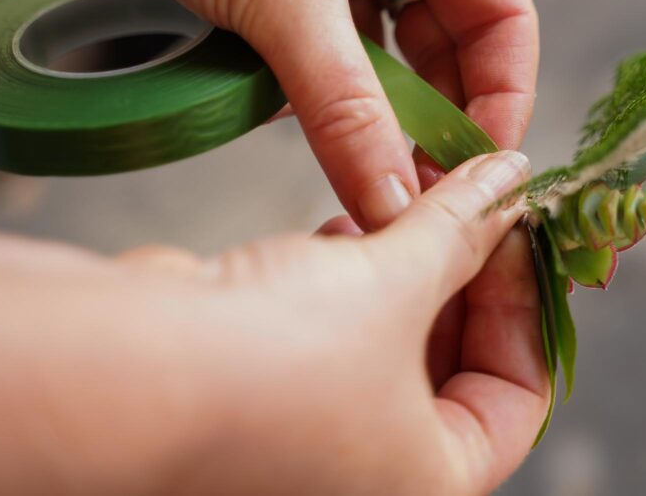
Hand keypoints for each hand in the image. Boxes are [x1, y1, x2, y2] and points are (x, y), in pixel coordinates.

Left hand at [0, 0, 538, 228]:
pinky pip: (322, 58)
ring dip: (372, 111)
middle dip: (433, 116)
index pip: (502, 14)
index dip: (503, 93)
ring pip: (380, 58)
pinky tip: (300, 121)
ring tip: (362, 161)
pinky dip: (318, 96)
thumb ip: (346, 109)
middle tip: (418, 186)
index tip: (481, 164)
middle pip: (445, 46)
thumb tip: (393, 199)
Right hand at [0, 151, 548, 494]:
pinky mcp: (265, 398)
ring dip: (401, 272)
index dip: (524, 305)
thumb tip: (512, 179)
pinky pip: (334, 337)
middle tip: (463, 204)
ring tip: (394, 212)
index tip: (514, 231)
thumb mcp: (395, 281)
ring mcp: (314, 440)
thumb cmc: (272, 361)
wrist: (121, 372)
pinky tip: (337, 232)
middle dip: (460, 277)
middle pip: (455, 366)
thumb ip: (461, 229)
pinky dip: (348, 283)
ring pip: (391, 344)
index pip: (521, 398)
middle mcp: (374, 476)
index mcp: (432, 483)